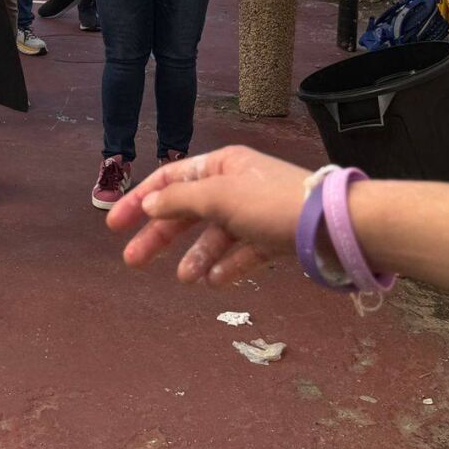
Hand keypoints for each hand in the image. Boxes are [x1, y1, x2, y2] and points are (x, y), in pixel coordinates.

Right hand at [105, 145, 312, 285]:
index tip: (115, 225)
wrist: (332, 226)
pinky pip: (242, 252)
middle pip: (187, 211)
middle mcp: (236, 186)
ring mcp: (255, 213)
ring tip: (186, 280)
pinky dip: (227, 266)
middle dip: (160, 236)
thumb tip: (151, 203)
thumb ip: (180, 200)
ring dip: (196, 257)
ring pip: (214, 236)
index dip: (141, 200)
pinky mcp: (273, 238)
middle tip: (132, 261)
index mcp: (222, 166)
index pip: (170, 179)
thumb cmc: (270, 203)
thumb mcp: (218, 197)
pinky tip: (216, 282)